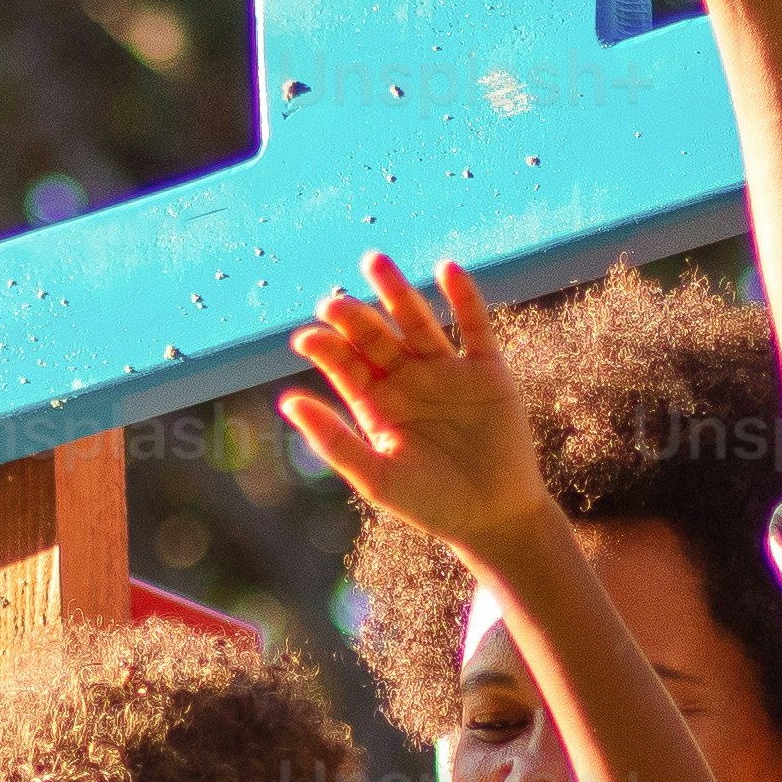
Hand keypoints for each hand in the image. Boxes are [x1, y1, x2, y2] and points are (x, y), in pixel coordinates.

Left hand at [276, 255, 541, 553]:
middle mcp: (407, 379)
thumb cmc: (431, 504)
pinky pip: (474, 327)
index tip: (307, 338)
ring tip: (375, 263)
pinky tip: (447, 270)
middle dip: (354, 317)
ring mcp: (447, 371)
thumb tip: (286, 401)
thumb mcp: (378, 478)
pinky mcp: (487, 370)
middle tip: (333, 301)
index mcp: (376, 403)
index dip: (326, 348)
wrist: (495, 519)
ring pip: (418, 321)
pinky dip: (464, 298)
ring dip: (397, 292)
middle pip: (376, 336)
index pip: (345, 365)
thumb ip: (335, 442)